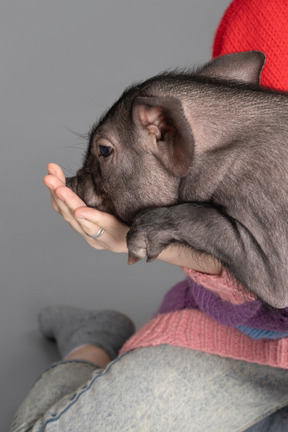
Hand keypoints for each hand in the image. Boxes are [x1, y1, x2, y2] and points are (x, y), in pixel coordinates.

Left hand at [43, 163, 221, 273]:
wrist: (144, 244)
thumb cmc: (148, 228)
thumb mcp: (147, 223)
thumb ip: (143, 222)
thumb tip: (146, 203)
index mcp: (118, 237)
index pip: (103, 225)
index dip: (91, 217)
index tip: (79, 210)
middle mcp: (101, 239)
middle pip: (79, 219)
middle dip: (64, 197)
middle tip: (52, 180)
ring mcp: (90, 236)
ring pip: (68, 216)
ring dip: (57, 194)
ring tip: (50, 174)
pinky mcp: (84, 230)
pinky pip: (67, 215)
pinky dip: (59, 198)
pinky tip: (55, 183)